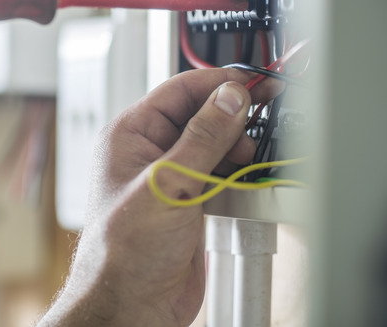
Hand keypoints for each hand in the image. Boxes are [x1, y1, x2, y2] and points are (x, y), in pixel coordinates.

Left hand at [39, 69, 278, 326]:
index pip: (179, 90)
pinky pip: (219, 172)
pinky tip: (249, 174)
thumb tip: (229, 98)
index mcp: (130, 135)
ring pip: (213, 143)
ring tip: (252, 152)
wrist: (131, 306)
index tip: (253, 83)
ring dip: (236, 144)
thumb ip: (203, 138)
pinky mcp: (190, 201)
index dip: (217, 83)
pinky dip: (237, 171)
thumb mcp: (168, 184)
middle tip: (262, 115)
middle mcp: (149, 151)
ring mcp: (171, 176)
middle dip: (231, 114)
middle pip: (200, 114)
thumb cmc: (123, 251)